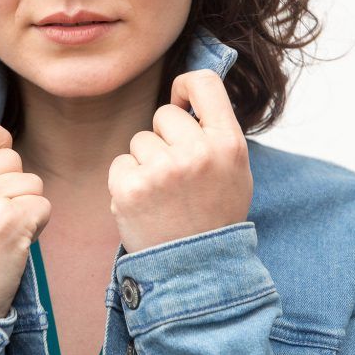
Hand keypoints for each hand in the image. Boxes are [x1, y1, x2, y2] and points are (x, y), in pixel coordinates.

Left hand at [108, 69, 252, 253]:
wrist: (197, 271)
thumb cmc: (213, 215)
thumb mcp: (234, 171)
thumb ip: (214, 132)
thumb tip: (184, 94)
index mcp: (229, 143)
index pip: (204, 82)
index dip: (185, 85)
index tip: (179, 101)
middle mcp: (198, 152)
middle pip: (164, 115)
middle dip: (165, 140)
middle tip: (178, 177)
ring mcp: (163, 170)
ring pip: (140, 141)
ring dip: (145, 164)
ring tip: (164, 196)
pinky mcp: (131, 188)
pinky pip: (120, 164)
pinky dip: (127, 183)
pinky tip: (146, 206)